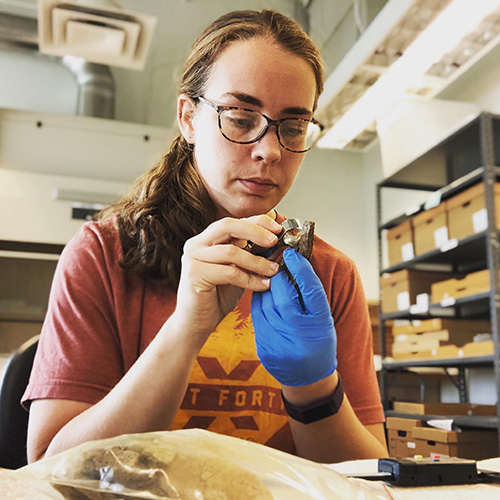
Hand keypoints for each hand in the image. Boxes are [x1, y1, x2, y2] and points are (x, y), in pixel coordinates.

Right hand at [172, 215, 281, 347]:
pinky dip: (250, 279)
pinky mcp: (194, 274)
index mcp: (207, 239)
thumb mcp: (239, 270)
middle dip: (255, 231)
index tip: (278, 228)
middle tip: (274, 240)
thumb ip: (251, 255)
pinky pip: (229, 272)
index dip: (256, 222)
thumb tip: (279, 245)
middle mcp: (196, 244)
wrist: (196, 323)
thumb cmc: (218, 297)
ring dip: (257, 261)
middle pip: (228, 226)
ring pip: (231, 251)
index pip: (233, 221)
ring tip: (274, 270)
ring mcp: (193, 257)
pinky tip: (263, 285)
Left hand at [251, 248, 336, 385]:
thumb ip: (310, 293)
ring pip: (266, 304)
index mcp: (319, 326)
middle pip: (283, 295)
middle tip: (277, 262)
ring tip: (269, 277)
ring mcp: (279, 344)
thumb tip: (295, 264)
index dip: (300, 269)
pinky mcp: (264, 348)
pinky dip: (259, 301)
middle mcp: (299, 336)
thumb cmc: (320, 342)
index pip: (310, 289)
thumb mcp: (323, 319)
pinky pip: (257, 316)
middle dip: (278, 276)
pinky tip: (263, 294)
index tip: (292, 254)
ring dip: (266, 286)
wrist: (308, 378)